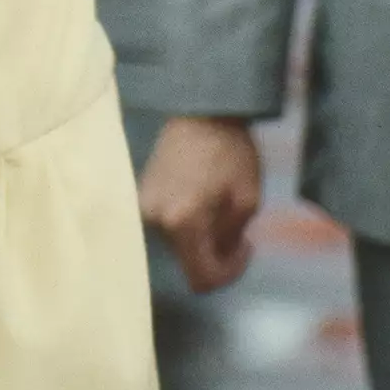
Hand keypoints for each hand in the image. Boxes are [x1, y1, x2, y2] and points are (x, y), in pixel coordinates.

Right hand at [139, 115, 262, 292]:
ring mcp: (144, 207)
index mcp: (182, 221)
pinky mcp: (142, 195)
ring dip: (202, 239)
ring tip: (220, 211)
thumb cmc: (231, 151)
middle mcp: (155, 218)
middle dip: (217, 254)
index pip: (201, 278)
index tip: (246, 247)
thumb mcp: (247, 199)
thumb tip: (219, 256)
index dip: (228, 274)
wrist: (202, 111)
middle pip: (187, 262)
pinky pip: (167, 227)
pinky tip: (203, 202)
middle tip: (238, 231)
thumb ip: (232, 239)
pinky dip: (188, 225)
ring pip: (178, 246)